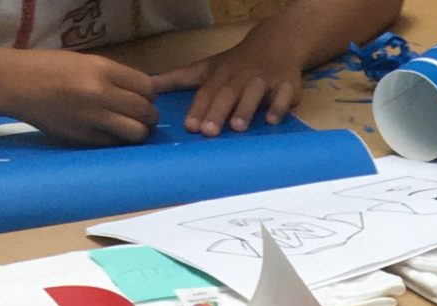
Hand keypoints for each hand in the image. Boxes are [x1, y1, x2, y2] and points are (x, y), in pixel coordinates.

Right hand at [0, 49, 156, 143]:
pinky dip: (120, 142)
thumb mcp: (84, 62)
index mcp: (101, 69)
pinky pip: (116, 145)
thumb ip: (113, 77)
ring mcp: (93, 118)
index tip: (144, 99)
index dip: (150, 96)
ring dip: (139, 133)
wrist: (16, 83)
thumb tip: (144, 93)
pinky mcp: (85, 138)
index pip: (146, 88)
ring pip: (137, 133)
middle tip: (142, 117)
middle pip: (146, 112)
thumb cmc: (50, 69)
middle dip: (149, 117)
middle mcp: (100, 93)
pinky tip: (111, 134)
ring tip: (130, 129)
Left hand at [153, 21, 309, 132]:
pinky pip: (283, 97)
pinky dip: (278, 108)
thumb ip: (179, 78)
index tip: (190, 126)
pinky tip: (271, 121)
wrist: (276, 42)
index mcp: (221, 74)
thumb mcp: (207, 67)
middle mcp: (240, 76)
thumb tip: (150, 85)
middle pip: (227, 94)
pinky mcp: (286, 85)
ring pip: (253, 94)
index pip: (206, 92)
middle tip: (209, 132)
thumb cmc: (236, 63)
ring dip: (245, 110)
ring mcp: (264, 80)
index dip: (198, 108)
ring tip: (237, 128)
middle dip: (217, 112)